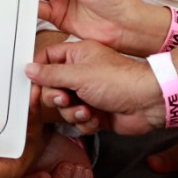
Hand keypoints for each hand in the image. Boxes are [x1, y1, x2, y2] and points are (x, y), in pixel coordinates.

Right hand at [24, 39, 160, 135]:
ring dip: (73, 111)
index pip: (47, 59)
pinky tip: (96, 117)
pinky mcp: (95, 111)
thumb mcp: (79, 74)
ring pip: (64, 107)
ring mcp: (88, 93)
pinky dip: (85, 122)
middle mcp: (81, 73)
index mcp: (77, 55)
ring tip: (86, 108)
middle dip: (57, 97)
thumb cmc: (121, 81)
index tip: (32, 85)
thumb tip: (30, 70)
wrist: (148, 102)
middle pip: (52, 87)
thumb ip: (51, 74)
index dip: (37, 73)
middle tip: (65, 98)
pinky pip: (77, 120)